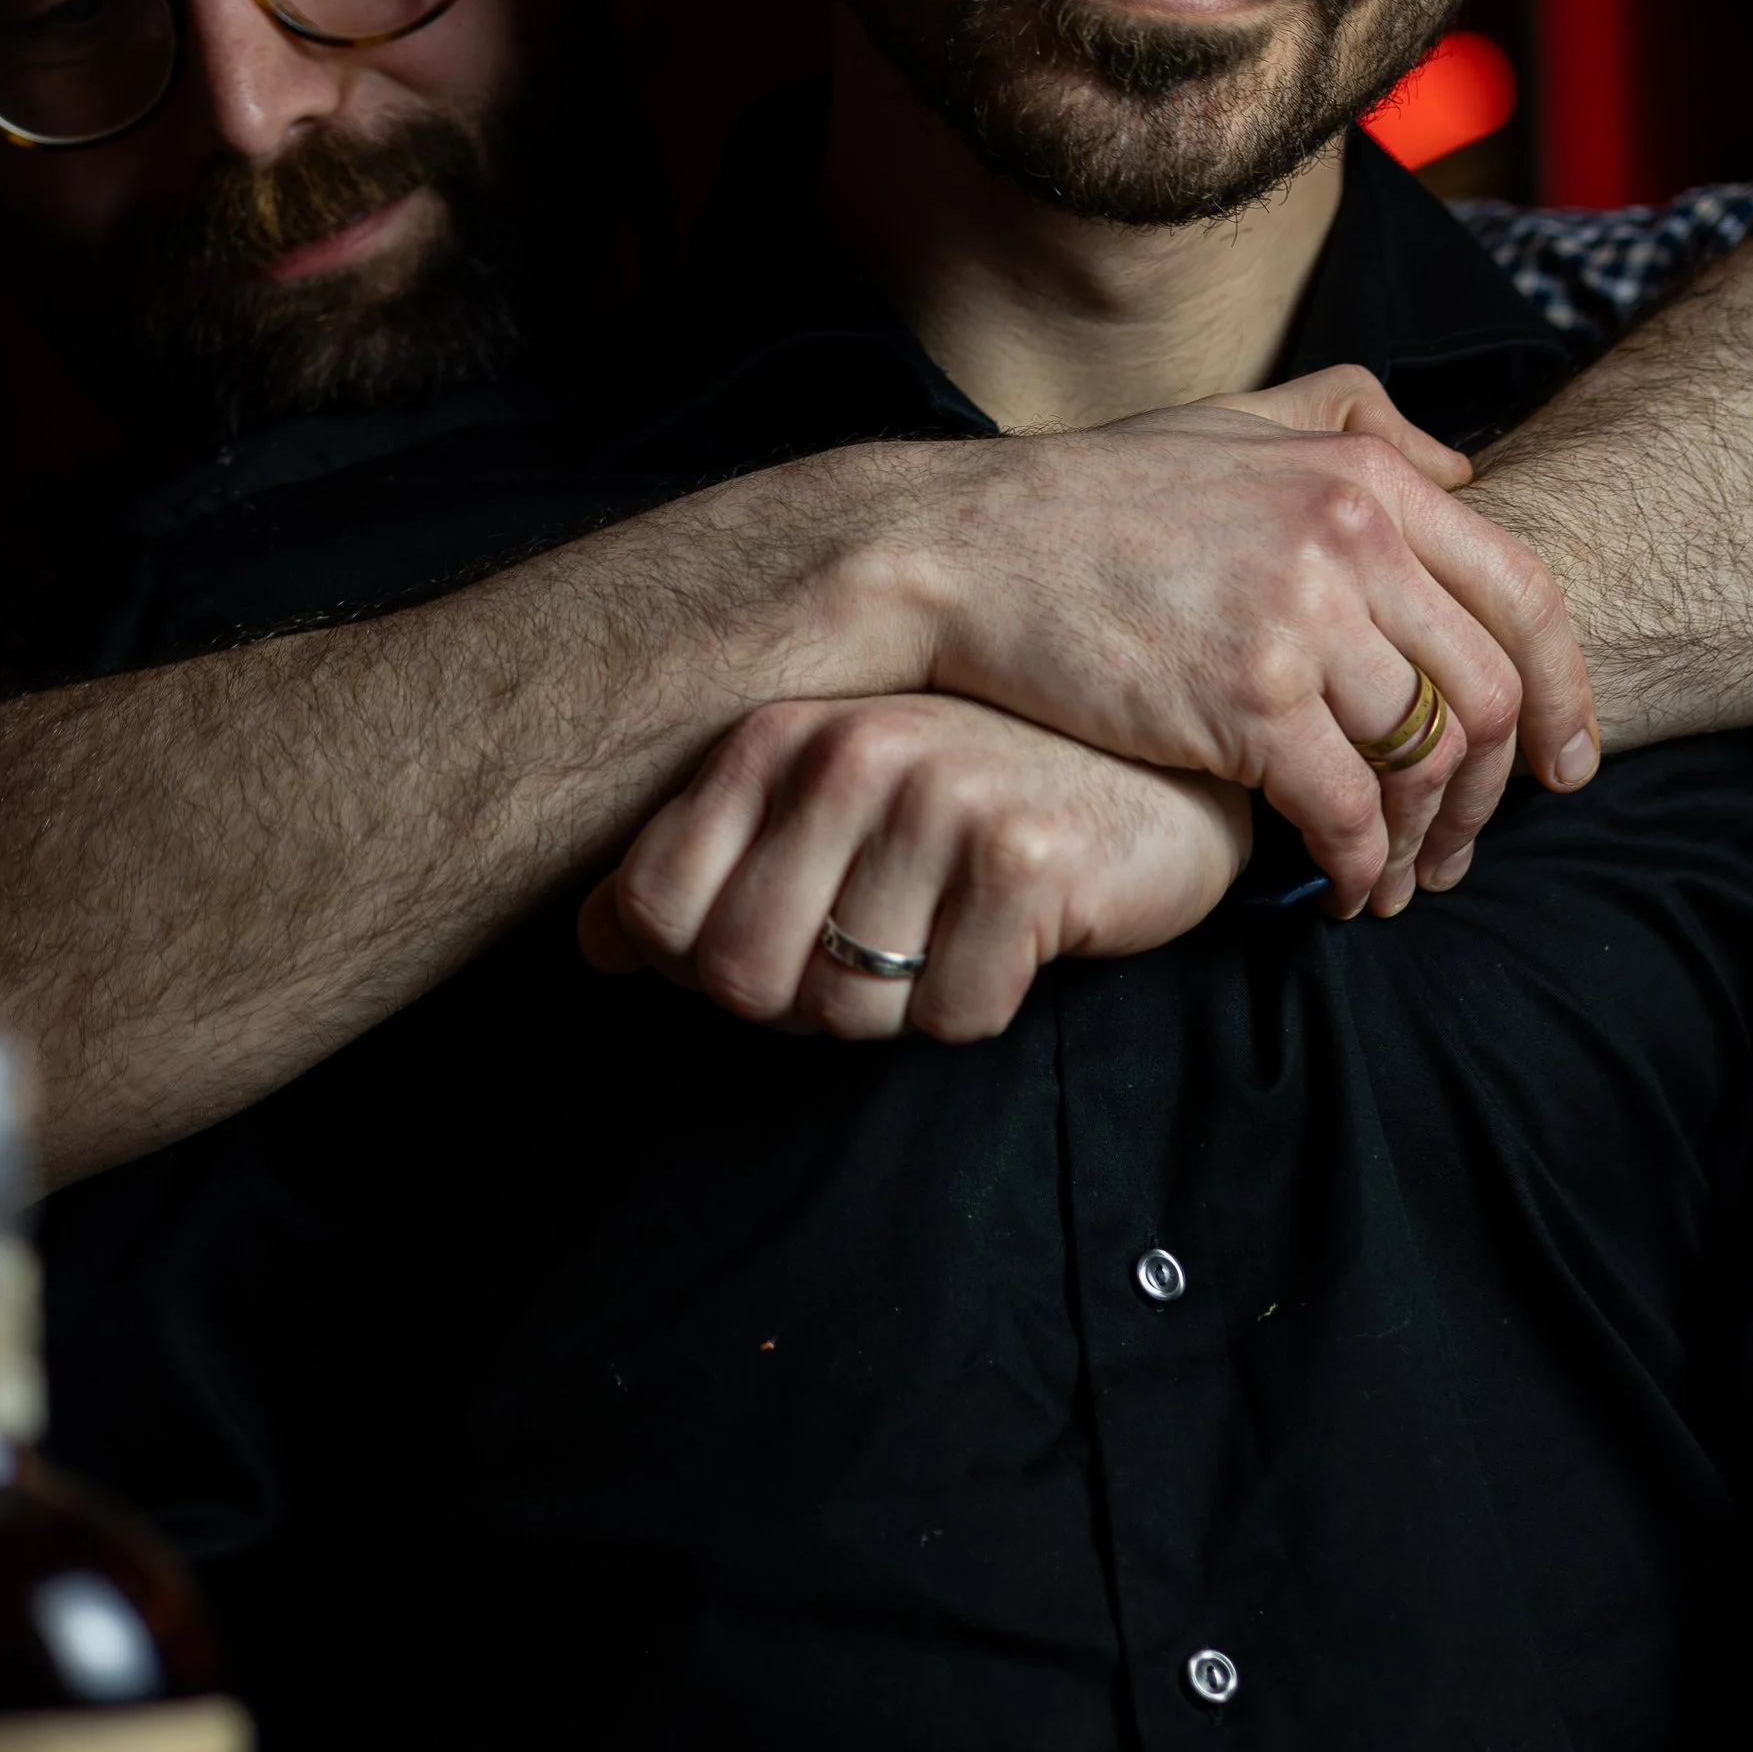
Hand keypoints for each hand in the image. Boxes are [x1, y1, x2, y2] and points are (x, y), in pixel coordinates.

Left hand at [579, 694, 1252, 1038]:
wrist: (1162, 770)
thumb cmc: (984, 795)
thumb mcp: (829, 805)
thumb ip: (705, 863)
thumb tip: (590, 946)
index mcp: (779, 736)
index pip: (655, 908)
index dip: (706, 966)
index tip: (788, 941)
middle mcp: (849, 753)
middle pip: (742, 976)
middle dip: (805, 1002)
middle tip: (887, 951)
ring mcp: (939, 800)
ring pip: (848, 1009)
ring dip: (902, 1008)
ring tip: (955, 933)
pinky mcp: (1026, 861)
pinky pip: (954, 1016)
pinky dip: (982, 1003)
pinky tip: (1019, 937)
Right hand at [890, 366, 1597, 919]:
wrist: (960, 551)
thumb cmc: (1089, 501)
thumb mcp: (1229, 422)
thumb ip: (1347, 422)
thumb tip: (1457, 462)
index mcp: (1361, 472)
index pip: (1523, 592)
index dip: (1566, 691)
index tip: (1565, 763)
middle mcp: (1351, 537)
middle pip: (1489, 691)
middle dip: (1495, 792)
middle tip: (1467, 847)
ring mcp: (1301, 618)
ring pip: (1427, 759)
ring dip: (1425, 841)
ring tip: (1396, 880)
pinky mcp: (1244, 700)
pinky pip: (1347, 810)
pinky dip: (1359, 865)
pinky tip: (1339, 890)